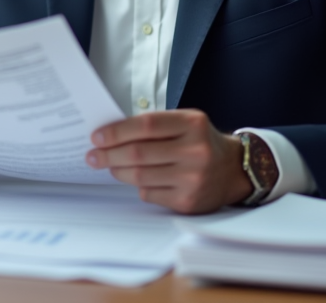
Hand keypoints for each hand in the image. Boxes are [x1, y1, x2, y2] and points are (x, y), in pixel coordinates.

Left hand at [87, 109, 252, 212]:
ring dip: (118, 171)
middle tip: (93, 155)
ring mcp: (193, 179)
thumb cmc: (200, 142)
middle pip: (138, 153)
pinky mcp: (188, 201)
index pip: (145, 126)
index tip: (97, 137)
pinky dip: (139, 186)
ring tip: (110, 166)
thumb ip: (154, 125)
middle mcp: (195, 151)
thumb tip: (110, 133)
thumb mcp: (184, 123)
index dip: (116, 131)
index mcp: (192, 124)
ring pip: (140, 176)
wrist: (232, 170)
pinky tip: (137, 179)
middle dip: (109, 155)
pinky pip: (149, 193)